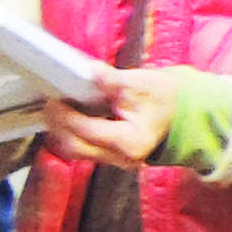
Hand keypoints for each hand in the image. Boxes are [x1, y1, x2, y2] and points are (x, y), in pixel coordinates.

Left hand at [44, 71, 184, 167]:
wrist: (181, 113)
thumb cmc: (164, 98)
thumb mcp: (141, 83)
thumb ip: (111, 79)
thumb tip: (89, 70)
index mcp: (131, 142)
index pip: (86, 131)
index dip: (65, 115)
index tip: (54, 98)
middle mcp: (122, 158)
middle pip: (75, 147)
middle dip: (58, 125)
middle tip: (50, 103)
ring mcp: (117, 161)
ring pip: (76, 151)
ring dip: (62, 131)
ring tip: (57, 108)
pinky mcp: (112, 157)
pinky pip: (84, 149)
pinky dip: (73, 133)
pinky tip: (69, 115)